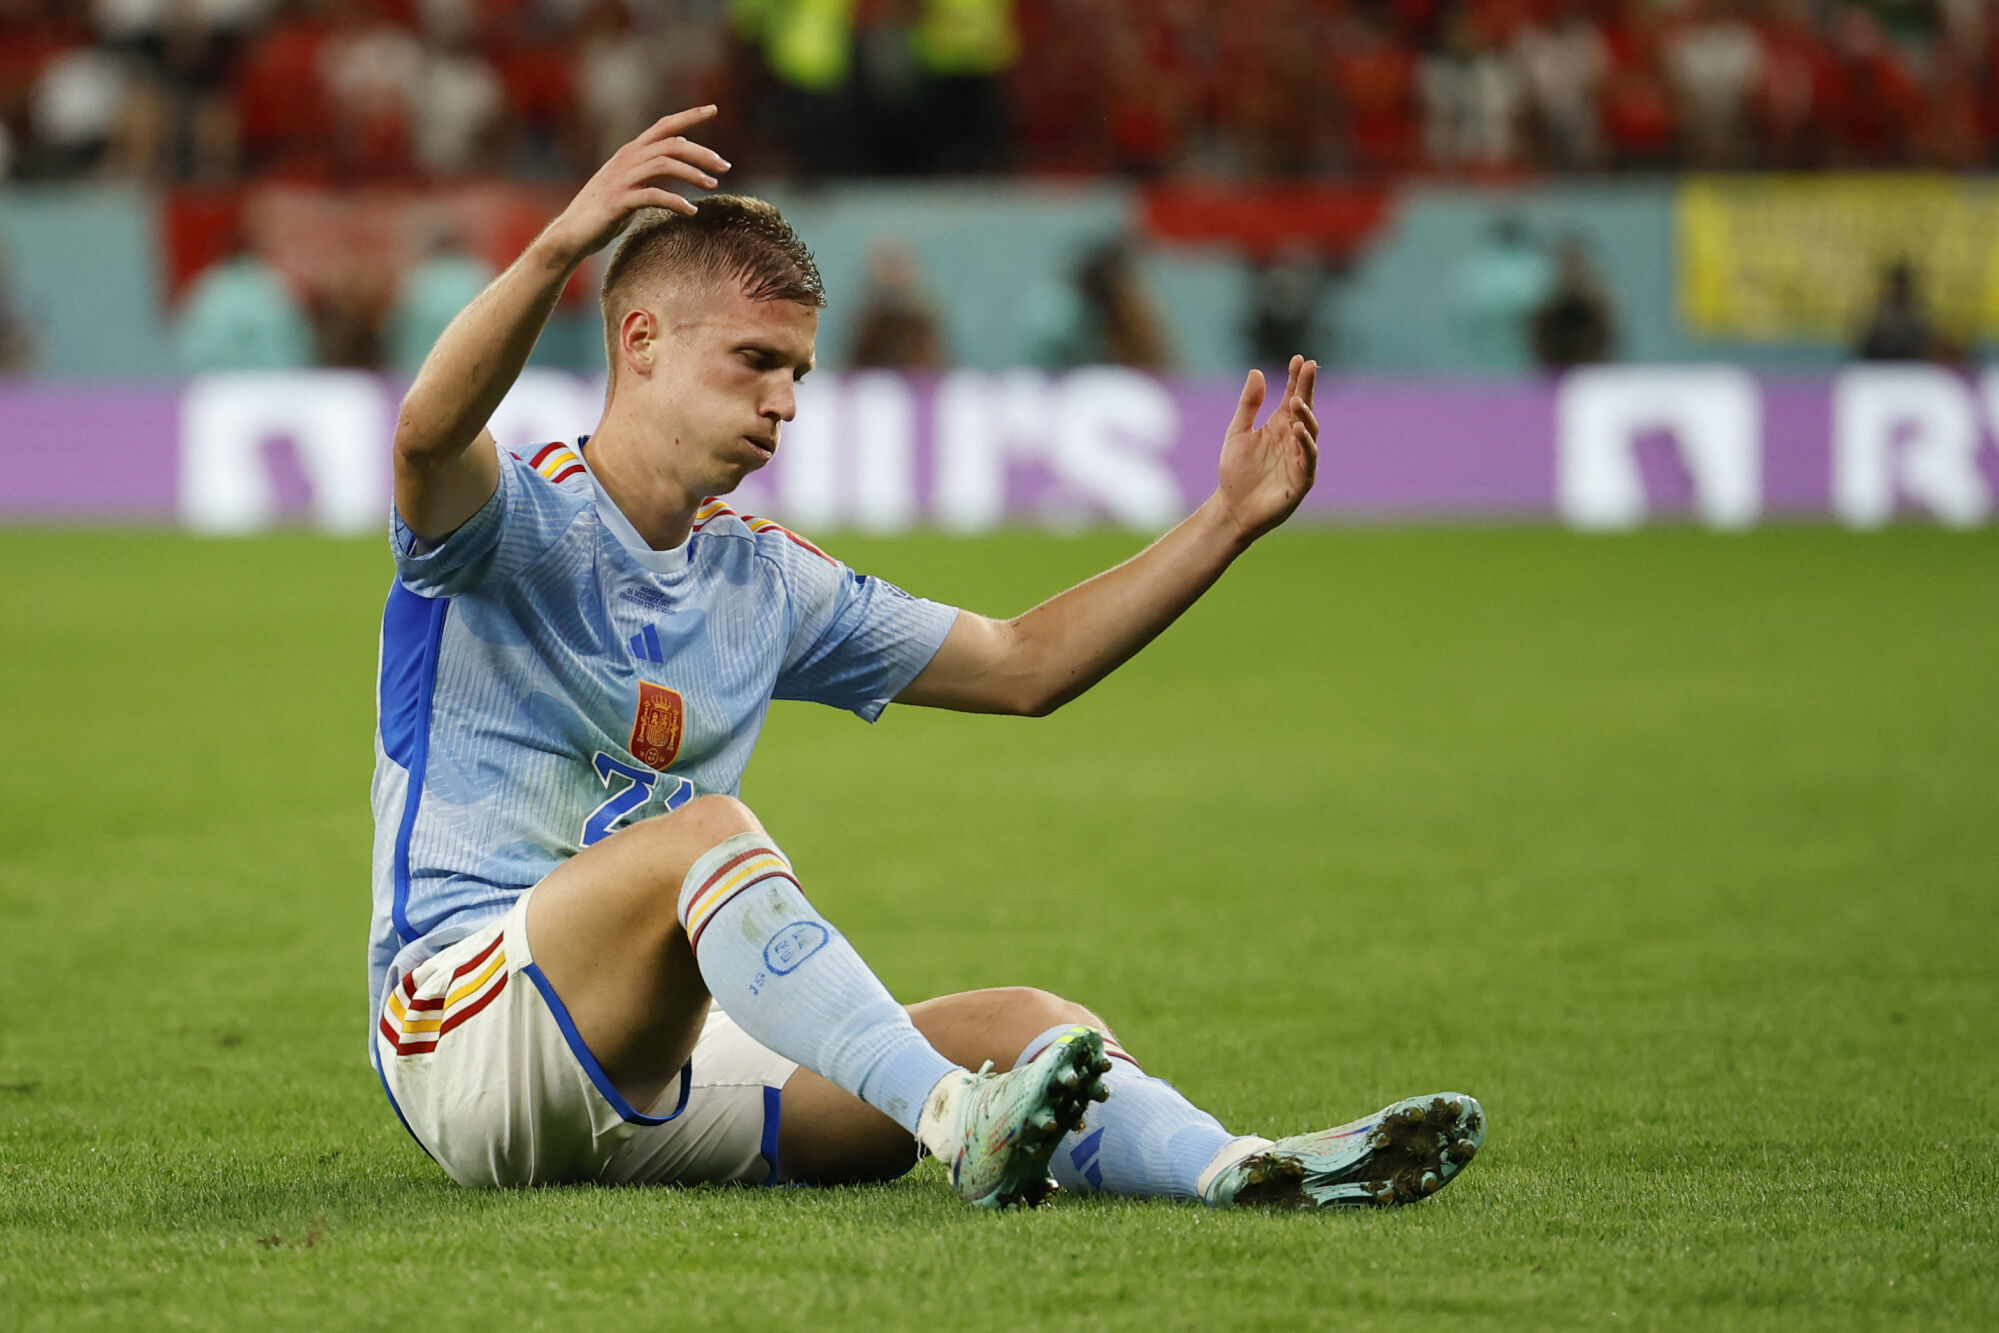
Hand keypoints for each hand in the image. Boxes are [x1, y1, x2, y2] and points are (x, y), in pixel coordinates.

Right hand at [541, 106, 732, 268]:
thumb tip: (674, 175)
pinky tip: (691, 211)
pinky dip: (676, 201)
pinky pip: (653, 196)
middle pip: (671, 144)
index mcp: (630, 153)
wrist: (571, 234)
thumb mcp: (629, 188)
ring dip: (693, 174)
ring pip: (664, 164)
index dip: (688, 116)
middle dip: (701, 152)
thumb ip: (649, 178)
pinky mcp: (618, 201)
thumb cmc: (603, 214)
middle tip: (725, 166)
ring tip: (713, 186)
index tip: (713, 109)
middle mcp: (626, 159)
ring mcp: (621, 179)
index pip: (663, 126)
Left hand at [1215, 354, 1318, 545]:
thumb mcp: (1238, 432)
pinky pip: (1308, 459)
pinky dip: (1305, 444)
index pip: (1293, 396)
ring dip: (1305, 415)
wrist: (1233, 507)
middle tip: (1308, 368)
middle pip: (1305, 409)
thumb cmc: (1236, 471)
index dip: (1297, 379)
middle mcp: (1293, 439)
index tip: (1299, 359)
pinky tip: (1296, 429)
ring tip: (1295, 401)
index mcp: (1279, 426)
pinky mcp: (1302, 479)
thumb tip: (1256, 372)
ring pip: (1310, 432)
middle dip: (1307, 389)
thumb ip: (1248, 404)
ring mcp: (1300, 458)